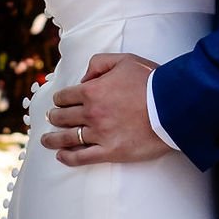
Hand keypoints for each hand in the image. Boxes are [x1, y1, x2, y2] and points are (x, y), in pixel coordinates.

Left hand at [42, 53, 166, 164]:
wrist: (173, 106)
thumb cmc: (151, 81)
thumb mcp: (124, 60)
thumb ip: (99, 63)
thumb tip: (84, 78)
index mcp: (92, 91)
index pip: (65, 96)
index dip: (60, 99)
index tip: (59, 102)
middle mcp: (91, 113)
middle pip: (63, 117)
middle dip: (54, 117)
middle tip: (51, 119)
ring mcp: (100, 134)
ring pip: (67, 138)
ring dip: (53, 139)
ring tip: (46, 141)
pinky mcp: (111, 151)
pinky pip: (82, 157)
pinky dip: (68, 158)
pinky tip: (61, 156)